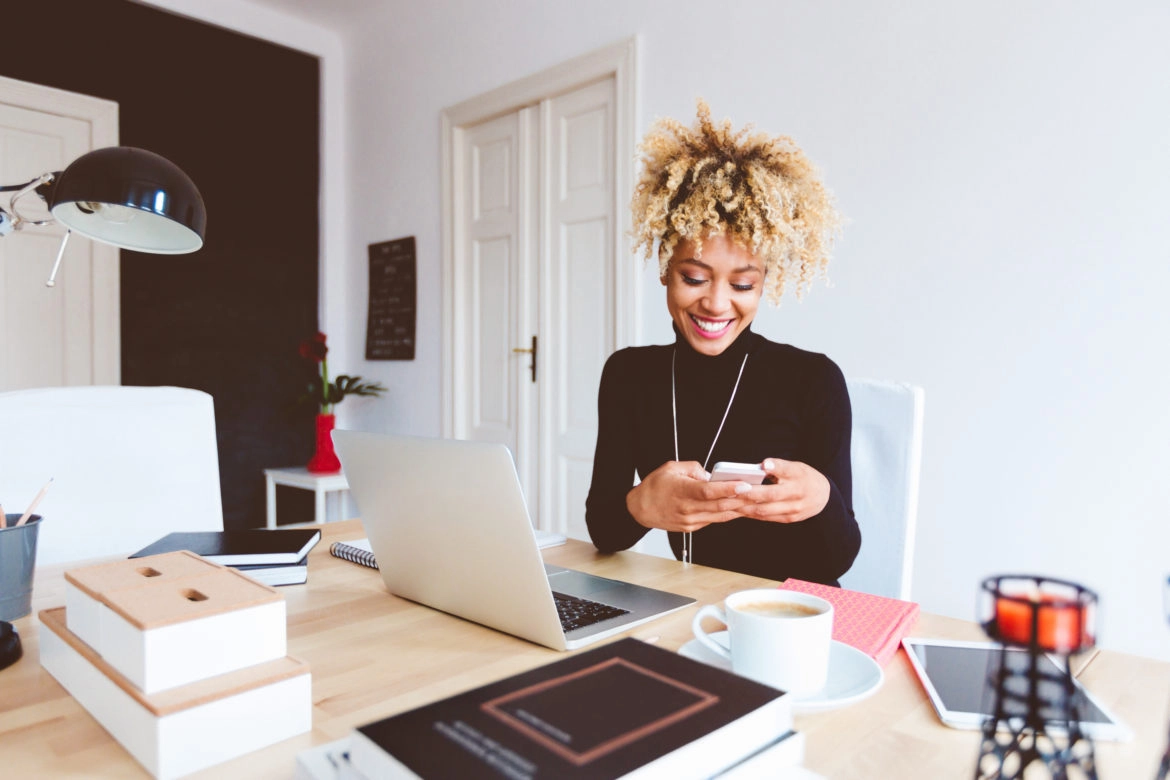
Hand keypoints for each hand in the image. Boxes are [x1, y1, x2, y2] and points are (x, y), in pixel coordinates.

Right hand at [626, 460, 752, 532]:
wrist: (639, 509)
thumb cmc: (654, 487)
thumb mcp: (671, 467)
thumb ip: (694, 469)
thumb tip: (711, 475)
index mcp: (682, 492)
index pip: (709, 492)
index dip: (728, 489)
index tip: (745, 486)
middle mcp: (687, 509)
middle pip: (719, 505)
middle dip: (742, 500)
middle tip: (760, 493)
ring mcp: (690, 521)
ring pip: (720, 515)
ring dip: (739, 509)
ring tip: (755, 502)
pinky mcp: (692, 527)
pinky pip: (714, 520)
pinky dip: (728, 514)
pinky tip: (739, 508)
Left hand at [737, 458, 830, 523]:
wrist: (824, 497)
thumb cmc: (804, 478)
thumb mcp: (796, 467)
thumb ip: (779, 466)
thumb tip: (763, 465)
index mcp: (798, 477)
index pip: (784, 472)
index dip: (770, 472)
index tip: (758, 470)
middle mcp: (796, 495)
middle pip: (768, 496)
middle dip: (747, 495)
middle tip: (729, 492)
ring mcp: (792, 510)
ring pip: (764, 510)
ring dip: (744, 508)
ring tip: (728, 503)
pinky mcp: (788, 519)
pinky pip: (766, 517)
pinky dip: (751, 514)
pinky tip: (738, 510)